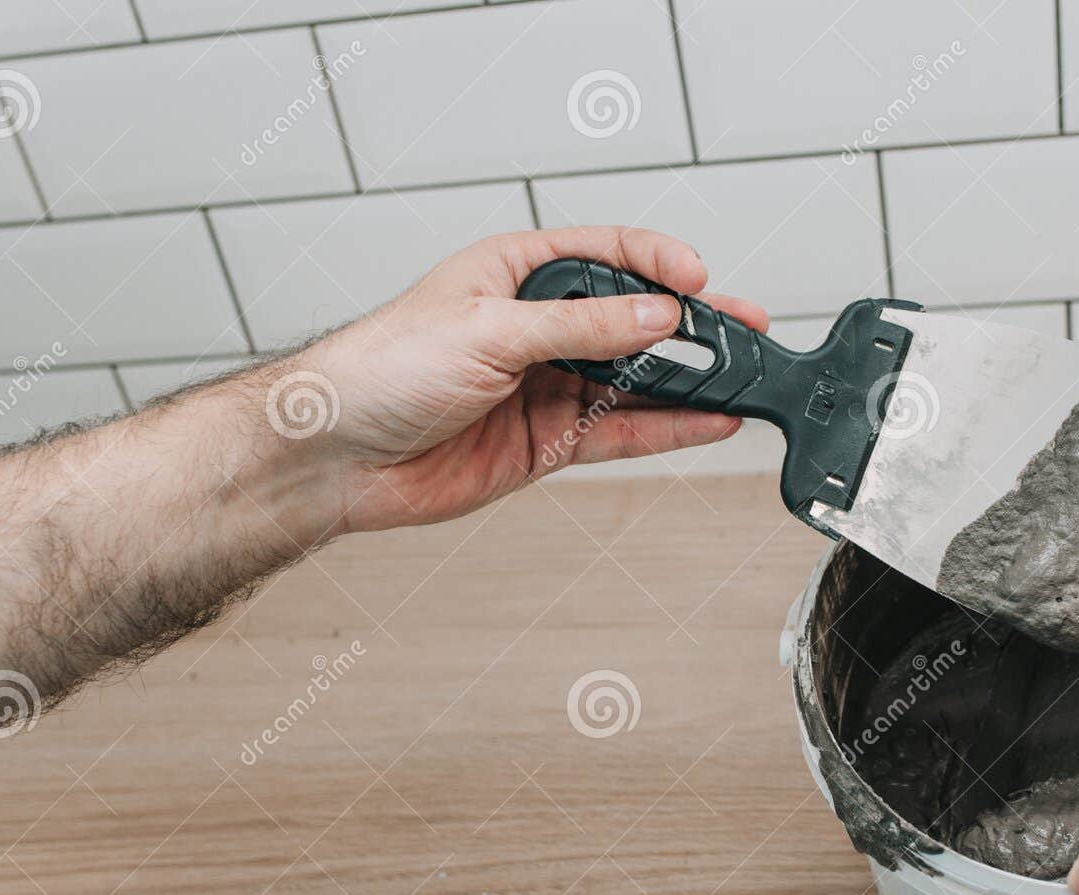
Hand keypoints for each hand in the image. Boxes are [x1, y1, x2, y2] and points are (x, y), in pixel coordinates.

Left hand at [296, 226, 765, 534]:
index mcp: (516, 274)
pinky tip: (707, 421)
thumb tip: (654, 318)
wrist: (335, 455)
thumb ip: (580, 327)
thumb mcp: (489, 330)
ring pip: (633, 382)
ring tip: (742, 381)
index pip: (606, 255)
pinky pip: (620, 432)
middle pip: (630, 322)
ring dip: (686, 383)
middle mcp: (536, 328)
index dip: (658, 264)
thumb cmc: (381, 369)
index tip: (699, 279)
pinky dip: (666, 429)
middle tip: (744, 330)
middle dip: (689, 328)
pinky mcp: (547, 442)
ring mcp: (545, 387)